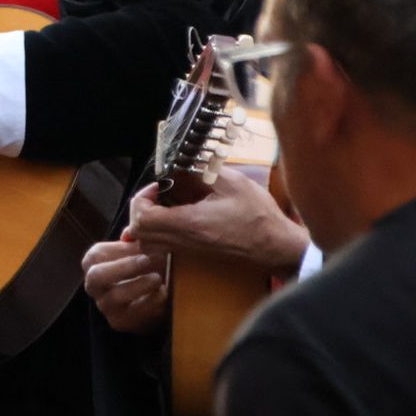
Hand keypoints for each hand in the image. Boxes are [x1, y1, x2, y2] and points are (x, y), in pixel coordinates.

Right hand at [82, 234, 168, 333]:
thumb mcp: (136, 249)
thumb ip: (134, 238)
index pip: (96, 256)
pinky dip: (151, 302)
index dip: (118, 251)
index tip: (141, 245)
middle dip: (122, 267)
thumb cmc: (141, 267)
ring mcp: (105, 305)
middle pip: (96, 276)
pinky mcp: (119, 322)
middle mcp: (94, 286)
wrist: (149, 299)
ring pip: (116, 297)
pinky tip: (164, 293)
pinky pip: (134, 313)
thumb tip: (131, 233)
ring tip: (158, 278)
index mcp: (93, 264)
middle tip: (146, 260)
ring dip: (139, 285)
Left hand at [128, 169, 308, 278]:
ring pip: (148, 243)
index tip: (159, 186)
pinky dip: (159, 230)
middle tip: (159, 192)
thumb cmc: (258, 216)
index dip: (142, 199)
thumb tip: (181, 162)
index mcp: (189, 223)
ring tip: (166, 202)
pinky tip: (178, 212)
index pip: (142, 219)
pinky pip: (163, 246)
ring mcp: (188, 250)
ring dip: (148, 221)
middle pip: (139, 233)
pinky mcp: (194, 253)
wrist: (276, 246)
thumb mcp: (232, 182)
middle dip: (141, 209)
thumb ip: (202, 170)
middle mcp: (183, 241)